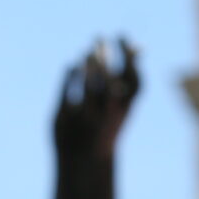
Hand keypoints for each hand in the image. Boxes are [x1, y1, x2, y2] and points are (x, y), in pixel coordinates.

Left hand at [53, 37, 139, 160]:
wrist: (85, 162)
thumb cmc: (105, 128)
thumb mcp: (119, 105)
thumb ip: (124, 78)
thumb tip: (135, 47)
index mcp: (122, 113)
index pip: (132, 78)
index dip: (127, 55)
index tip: (120, 36)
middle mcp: (104, 116)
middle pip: (106, 79)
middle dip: (103, 55)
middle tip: (98, 37)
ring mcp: (82, 118)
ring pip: (85, 84)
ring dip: (86, 65)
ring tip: (86, 53)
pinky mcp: (62, 118)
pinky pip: (66, 89)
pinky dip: (70, 74)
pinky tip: (72, 66)